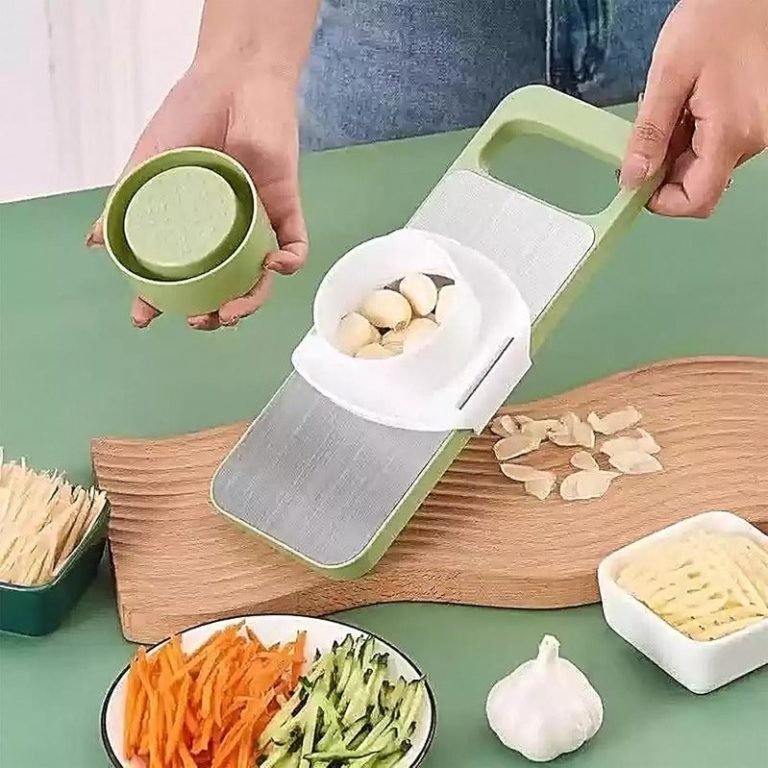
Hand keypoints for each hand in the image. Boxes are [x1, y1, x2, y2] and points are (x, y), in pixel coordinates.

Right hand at [86, 63, 307, 329]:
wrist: (235, 79)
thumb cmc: (190, 115)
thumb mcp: (149, 161)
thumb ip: (127, 200)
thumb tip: (96, 241)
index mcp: (192, 225)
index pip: (178, 274)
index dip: (163, 302)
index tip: (145, 318)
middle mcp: (224, 231)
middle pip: (223, 287)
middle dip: (213, 315)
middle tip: (201, 321)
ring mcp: (256, 223)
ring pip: (258, 278)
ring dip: (249, 302)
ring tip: (231, 311)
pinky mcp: (286, 207)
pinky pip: (296, 246)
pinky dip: (289, 262)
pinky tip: (275, 265)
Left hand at [620, 0, 767, 217]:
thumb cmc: (719, 17)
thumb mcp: (669, 75)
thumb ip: (649, 133)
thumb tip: (633, 176)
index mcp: (732, 133)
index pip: (698, 200)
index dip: (663, 202)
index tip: (638, 185)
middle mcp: (753, 138)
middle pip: (701, 182)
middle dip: (667, 169)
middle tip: (651, 133)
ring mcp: (759, 129)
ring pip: (709, 163)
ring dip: (681, 149)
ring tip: (676, 108)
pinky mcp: (757, 119)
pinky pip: (720, 143)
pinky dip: (697, 135)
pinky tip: (691, 104)